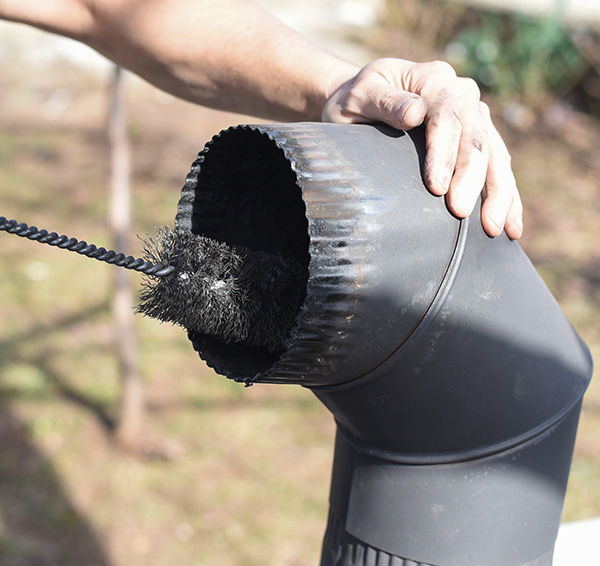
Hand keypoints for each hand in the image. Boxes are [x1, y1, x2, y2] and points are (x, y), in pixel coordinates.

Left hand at [322, 58, 522, 239]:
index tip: (436, 188)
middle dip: (472, 180)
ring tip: (494, 228)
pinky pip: (499, 165)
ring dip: (499, 193)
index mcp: (434, 79)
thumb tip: (415, 112)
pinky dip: (507, 195)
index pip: (446, 118)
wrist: (363, 99)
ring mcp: (473, 115)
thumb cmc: (356, 100)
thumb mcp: (360, 96)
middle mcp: (461, 94)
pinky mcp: (477, 136)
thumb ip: (384, 102)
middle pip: (475, 139)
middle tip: (460, 214)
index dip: (444, 154)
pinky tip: (511, 225)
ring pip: (495, 155)